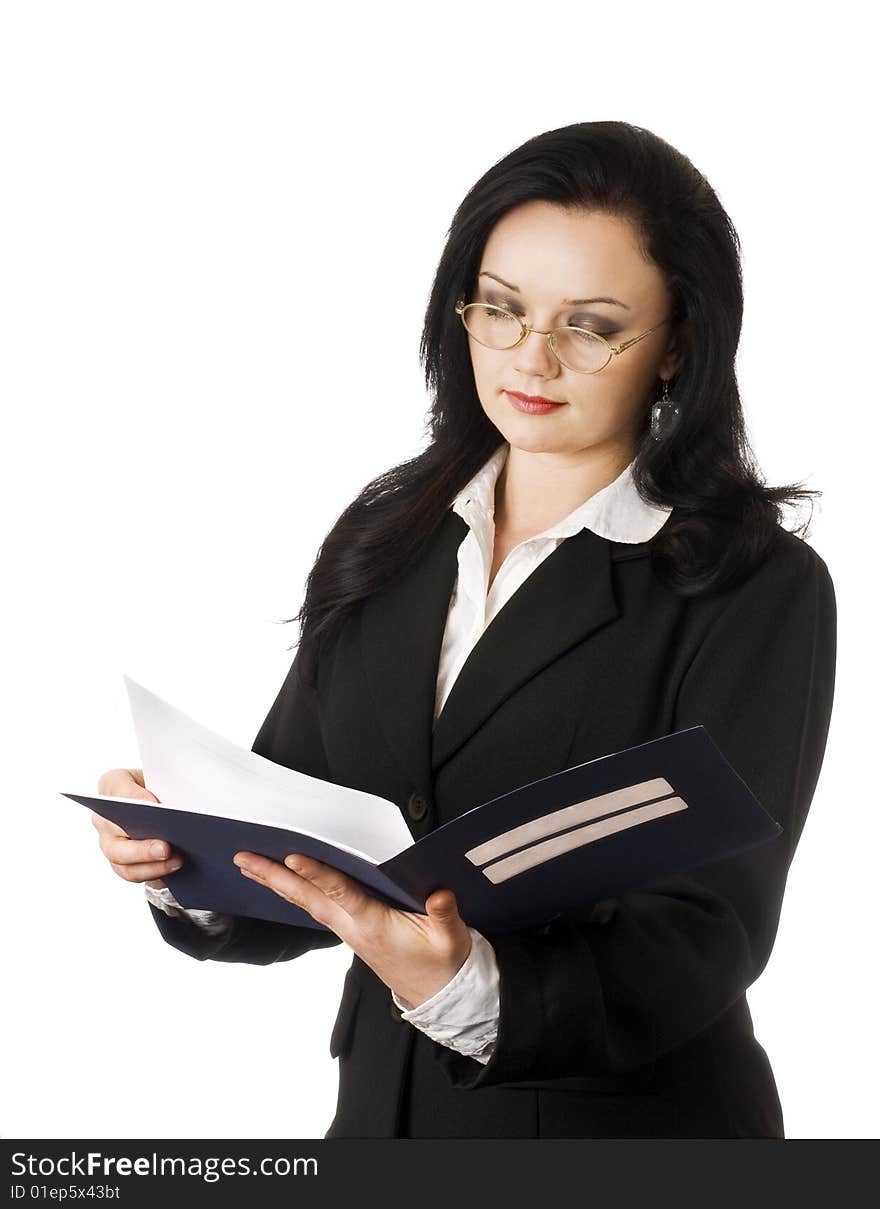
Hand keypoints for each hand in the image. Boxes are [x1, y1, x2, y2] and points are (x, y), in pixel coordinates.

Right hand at [93, 767, 183, 889]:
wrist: (169, 812)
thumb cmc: (165, 790)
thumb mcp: (168, 782)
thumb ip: (169, 787)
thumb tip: (179, 807)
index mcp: (114, 784)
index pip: (114, 784)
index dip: (132, 795)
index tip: (152, 803)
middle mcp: (105, 814)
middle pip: (114, 828)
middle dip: (140, 841)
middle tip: (165, 847)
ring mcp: (109, 841)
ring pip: (120, 856)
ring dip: (148, 861)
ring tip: (175, 861)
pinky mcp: (120, 862)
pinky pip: (131, 872)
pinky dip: (153, 871)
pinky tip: (174, 866)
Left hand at [233, 850, 472, 1007]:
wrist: (436, 995)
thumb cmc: (442, 964)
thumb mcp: (451, 939)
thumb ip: (444, 914)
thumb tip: (440, 894)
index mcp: (374, 925)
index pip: (340, 894)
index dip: (317, 875)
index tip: (293, 858)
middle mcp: (353, 927)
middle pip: (307, 898)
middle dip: (274, 877)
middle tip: (243, 858)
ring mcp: (348, 931)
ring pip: (306, 903)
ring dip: (277, 883)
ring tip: (250, 865)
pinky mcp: (350, 931)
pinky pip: (315, 907)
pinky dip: (294, 892)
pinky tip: (282, 883)